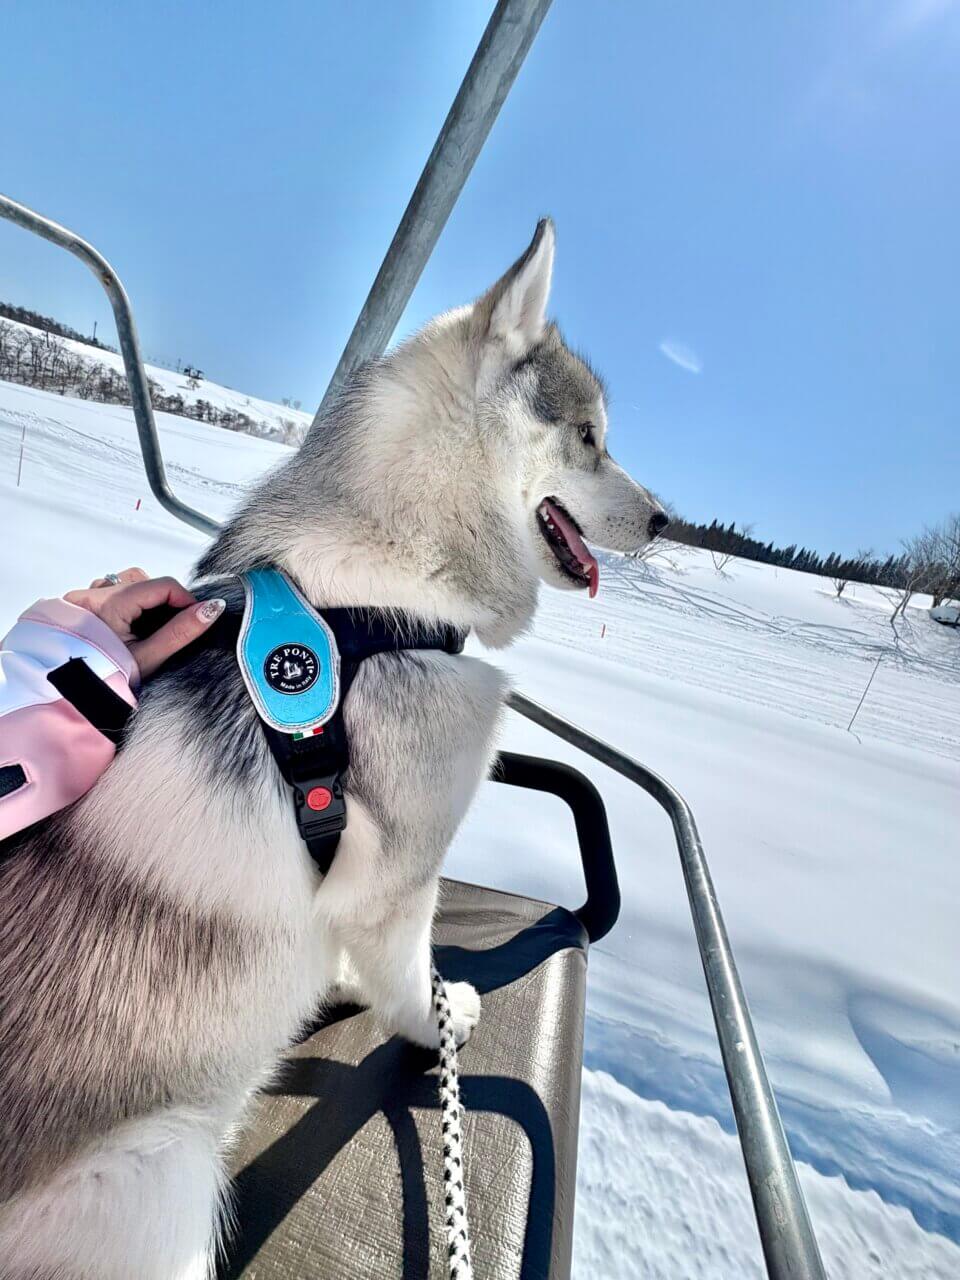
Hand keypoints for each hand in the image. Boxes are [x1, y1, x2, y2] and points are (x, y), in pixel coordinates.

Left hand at [65, 567, 224, 679]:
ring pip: (127, 581)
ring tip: (147, 625)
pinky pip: (111, 589)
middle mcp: (91, 594)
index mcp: (108, 605)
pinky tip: (129, 624)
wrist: (73, 696)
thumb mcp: (149, 657)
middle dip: (163, 598)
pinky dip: (126, 600)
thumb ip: (181, 631)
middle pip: (144, 579)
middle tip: (169, 626)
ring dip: (144, 597)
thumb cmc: (108, 679)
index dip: (186, 598)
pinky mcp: (79, 603)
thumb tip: (213, 608)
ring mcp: (82, 597)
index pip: (162, 585)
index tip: (196, 616)